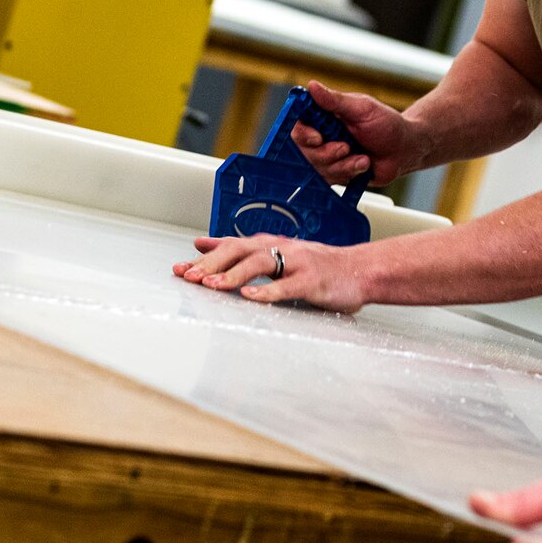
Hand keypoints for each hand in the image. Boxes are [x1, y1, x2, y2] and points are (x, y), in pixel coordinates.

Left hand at [173, 234, 368, 312]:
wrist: (361, 270)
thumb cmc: (319, 266)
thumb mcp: (278, 254)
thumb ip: (243, 251)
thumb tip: (203, 244)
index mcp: (271, 244)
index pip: (231, 245)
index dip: (204, 256)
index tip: (180, 269)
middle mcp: (281, 248)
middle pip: (240, 249)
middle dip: (212, 263)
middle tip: (189, 277)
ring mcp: (297, 263)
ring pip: (260, 263)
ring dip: (233, 275)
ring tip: (213, 286)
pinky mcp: (312, 281)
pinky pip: (287, 286)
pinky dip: (267, 292)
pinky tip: (251, 298)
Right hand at [292, 81, 421, 185]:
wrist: (405, 148)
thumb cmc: (387, 124)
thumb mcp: (362, 108)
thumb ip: (335, 101)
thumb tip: (312, 86)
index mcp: (325, 117)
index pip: (298, 125)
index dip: (303, 134)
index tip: (317, 138)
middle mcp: (323, 137)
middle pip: (304, 151)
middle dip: (325, 153)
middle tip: (345, 147)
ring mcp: (329, 157)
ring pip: (318, 168)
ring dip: (341, 164)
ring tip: (361, 156)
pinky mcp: (338, 173)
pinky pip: (332, 180)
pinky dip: (349, 172)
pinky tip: (363, 164)